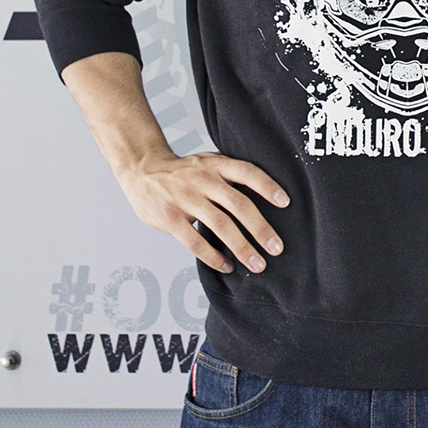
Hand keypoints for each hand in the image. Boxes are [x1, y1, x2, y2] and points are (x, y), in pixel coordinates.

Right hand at [116, 150, 289, 274]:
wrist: (142, 169)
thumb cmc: (184, 170)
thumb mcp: (208, 161)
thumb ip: (230, 174)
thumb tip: (266, 193)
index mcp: (216, 164)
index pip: (247, 172)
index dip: (267, 186)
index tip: (286, 203)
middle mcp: (203, 179)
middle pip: (238, 204)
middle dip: (260, 228)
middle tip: (277, 248)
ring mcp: (185, 199)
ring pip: (220, 225)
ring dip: (242, 247)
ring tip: (257, 264)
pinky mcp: (170, 218)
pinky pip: (195, 241)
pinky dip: (213, 256)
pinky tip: (227, 266)